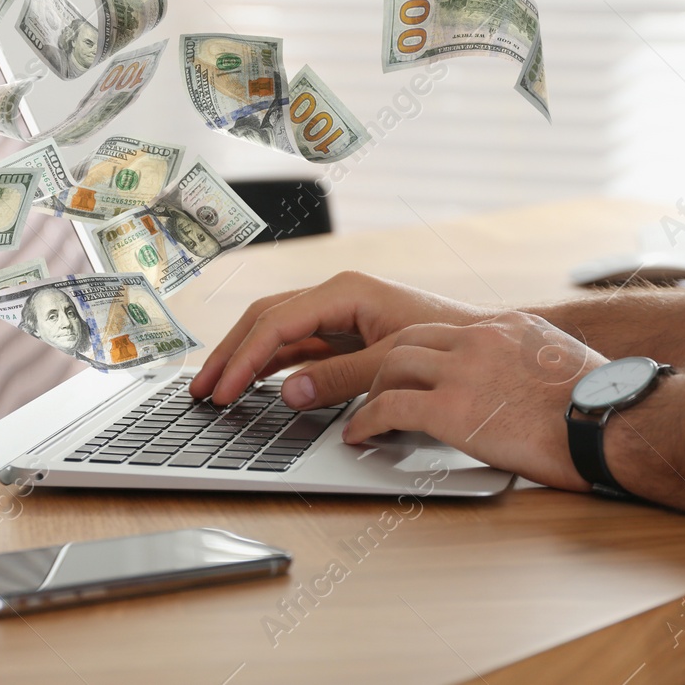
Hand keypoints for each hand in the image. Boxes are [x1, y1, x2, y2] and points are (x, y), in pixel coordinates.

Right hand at [189, 271, 493, 405]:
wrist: (483, 342)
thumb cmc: (448, 340)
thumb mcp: (393, 360)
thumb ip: (340, 377)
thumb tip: (288, 393)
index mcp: (344, 291)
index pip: (277, 322)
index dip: (245, 358)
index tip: (224, 390)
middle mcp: (335, 297)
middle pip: (265, 320)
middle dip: (231, 354)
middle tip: (201, 390)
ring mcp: (338, 316)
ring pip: (276, 334)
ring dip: (244, 360)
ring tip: (215, 390)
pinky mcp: (344, 336)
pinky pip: (296, 348)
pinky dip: (269, 366)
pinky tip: (251, 386)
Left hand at [341, 312, 607, 491]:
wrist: (613, 421)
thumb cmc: (603, 407)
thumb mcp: (565, 366)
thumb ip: (536, 365)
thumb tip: (535, 385)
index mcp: (508, 327)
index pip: (446, 330)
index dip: (418, 351)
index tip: (406, 369)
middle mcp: (480, 338)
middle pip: (408, 339)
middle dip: (383, 366)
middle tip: (370, 389)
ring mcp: (464, 370)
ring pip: (391, 365)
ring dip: (370, 392)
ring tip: (361, 416)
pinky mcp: (452, 407)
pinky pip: (391, 407)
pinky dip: (367, 421)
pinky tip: (361, 437)